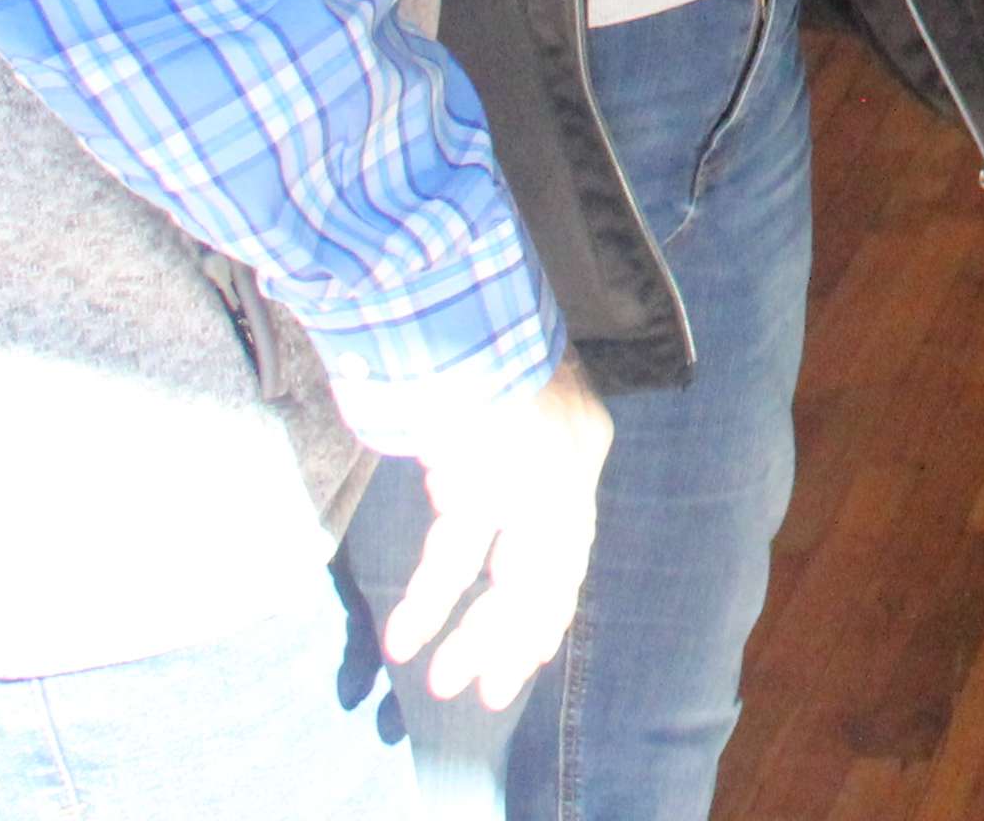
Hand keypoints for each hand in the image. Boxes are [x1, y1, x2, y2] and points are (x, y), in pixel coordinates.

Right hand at [380, 364, 613, 705]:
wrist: (454, 293)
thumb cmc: (469, 336)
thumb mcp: (500, 393)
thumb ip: (495, 444)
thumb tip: (464, 487)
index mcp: (581, 440)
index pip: (573, 543)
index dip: (550, 602)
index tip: (532, 648)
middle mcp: (572, 463)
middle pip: (554, 574)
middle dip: (521, 636)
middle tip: (495, 691)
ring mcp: (537, 473)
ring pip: (516, 582)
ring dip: (478, 638)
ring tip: (447, 685)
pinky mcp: (491, 479)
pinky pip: (456, 559)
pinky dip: (430, 603)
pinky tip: (402, 640)